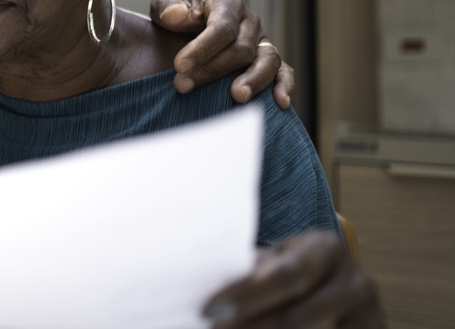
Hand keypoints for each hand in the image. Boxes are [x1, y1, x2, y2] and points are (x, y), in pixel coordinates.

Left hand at [150, 0, 294, 107]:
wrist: (187, 30)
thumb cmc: (177, 17)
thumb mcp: (165, 5)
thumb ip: (167, 5)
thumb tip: (174, 15)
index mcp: (227, 5)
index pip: (221, 28)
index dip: (201, 48)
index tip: (179, 66)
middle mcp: (250, 23)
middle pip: (240, 49)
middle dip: (211, 70)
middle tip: (182, 86)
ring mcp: (262, 43)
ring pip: (267, 61)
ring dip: (253, 81)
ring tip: (236, 96)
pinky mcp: (269, 62)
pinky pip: (284, 73)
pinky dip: (285, 86)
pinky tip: (280, 102)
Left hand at [203, 231, 383, 327]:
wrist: (340, 295)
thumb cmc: (295, 277)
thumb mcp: (278, 264)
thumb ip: (253, 272)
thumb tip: (201, 282)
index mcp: (326, 249)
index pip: (285, 275)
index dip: (245, 296)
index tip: (207, 309)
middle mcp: (355, 282)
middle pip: (298, 318)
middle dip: (249, 326)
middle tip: (212, 328)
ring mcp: (369, 317)